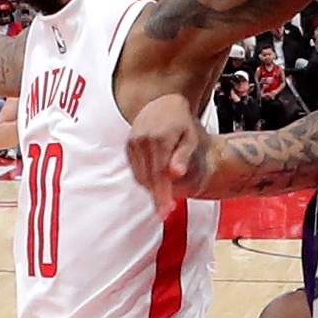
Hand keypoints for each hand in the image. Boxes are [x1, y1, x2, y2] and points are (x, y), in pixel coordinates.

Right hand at [126, 94, 205, 220]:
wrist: (163, 105)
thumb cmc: (182, 123)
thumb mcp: (190, 137)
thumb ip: (183, 156)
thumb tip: (175, 174)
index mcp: (160, 138)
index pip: (159, 174)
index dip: (162, 195)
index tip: (165, 212)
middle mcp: (143, 140)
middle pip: (148, 177)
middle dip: (156, 196)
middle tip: (165, 212)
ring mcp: (133, 142)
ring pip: (140, 174)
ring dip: (150, 188)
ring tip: (163, 198)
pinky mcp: (128, 145)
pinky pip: (135, 168)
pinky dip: (144, 178)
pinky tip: (155, 183)